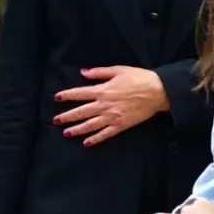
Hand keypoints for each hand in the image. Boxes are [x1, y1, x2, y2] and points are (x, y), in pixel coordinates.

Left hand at [53, 66, 168, 144]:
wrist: (157, 91)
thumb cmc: (138, 78)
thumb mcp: (117, 70)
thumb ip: (99, 72)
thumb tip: (82, 72)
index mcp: (102, 90)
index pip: (79, 94)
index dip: (67, 96)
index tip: (57, 98)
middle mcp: (104, 105)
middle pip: (82, 112)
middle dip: (67, 116)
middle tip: (55, 120)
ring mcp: (112, 117)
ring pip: (90, 125)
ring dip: (77, 129)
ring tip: (66, 133)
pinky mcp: (121, 125)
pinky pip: (105, 134)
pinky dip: (95, 139)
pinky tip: (86, 143)